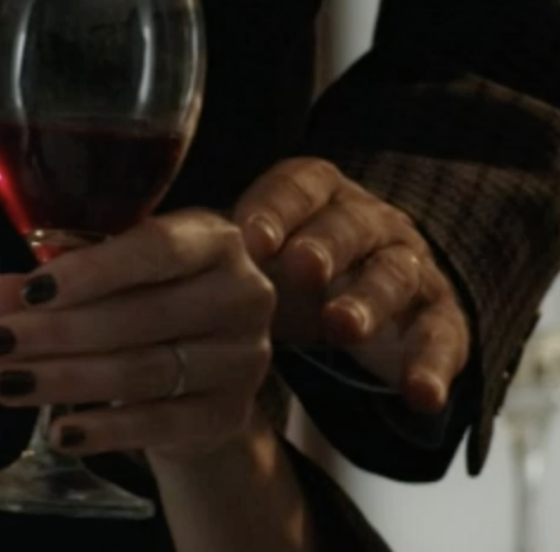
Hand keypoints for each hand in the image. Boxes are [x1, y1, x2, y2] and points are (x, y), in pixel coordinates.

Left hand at [0, 210, 275, 462]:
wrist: (204, 369)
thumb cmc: (146, 299)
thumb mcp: (105, 276)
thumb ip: (54, 281)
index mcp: (212, 239)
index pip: (155, 250)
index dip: (91, 272)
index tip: (29, 291)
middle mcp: (242, 294)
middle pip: (140, 316)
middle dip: (55, 331)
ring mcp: (243, 358)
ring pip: (144, 371)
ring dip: (66, 380)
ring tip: (5, 382)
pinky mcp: (230, 413)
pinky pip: (162, 423)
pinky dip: (106, 430)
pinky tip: (59, 430)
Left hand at [234, 157, 469, 412]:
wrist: (358, 299)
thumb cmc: (285, 267)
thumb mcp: (254, 250)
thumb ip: (210, 243)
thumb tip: (136, 247)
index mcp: (317, 195)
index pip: (298, 187)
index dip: (276, 208)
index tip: (249, 237)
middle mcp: (369, 222)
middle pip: (351, 226)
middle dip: (327, 245)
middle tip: (302, 266)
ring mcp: (409, 266)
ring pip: (395, 275)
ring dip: (371, 300)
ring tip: (343, 326)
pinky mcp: (440, 318)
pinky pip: (443, 338)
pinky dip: (432, 366)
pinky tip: (419, 393)